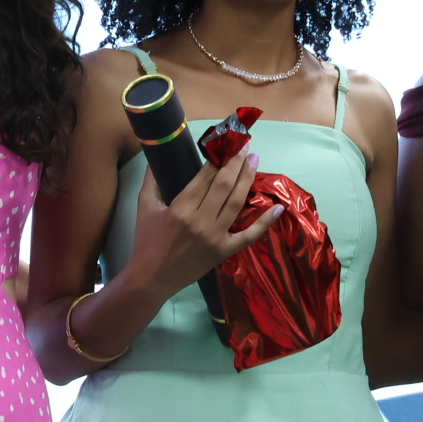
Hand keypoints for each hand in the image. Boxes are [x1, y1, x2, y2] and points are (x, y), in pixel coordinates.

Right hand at [127, 150, 280, 303]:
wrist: (151, 278)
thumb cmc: (146, 241)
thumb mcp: (144, 207)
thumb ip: (152, 180)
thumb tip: (157, 156)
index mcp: (181, 208)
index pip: (205, 177)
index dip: (218, 158)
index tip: (226, 143)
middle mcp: (201, 221)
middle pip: (224, 185)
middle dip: (236, 162)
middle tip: (244, 145)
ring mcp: (215, 237)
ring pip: (236, 202)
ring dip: (247, 179)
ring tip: (254, 160)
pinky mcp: (224, 251)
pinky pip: (249, 236)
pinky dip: (265, 223)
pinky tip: (279, 208)